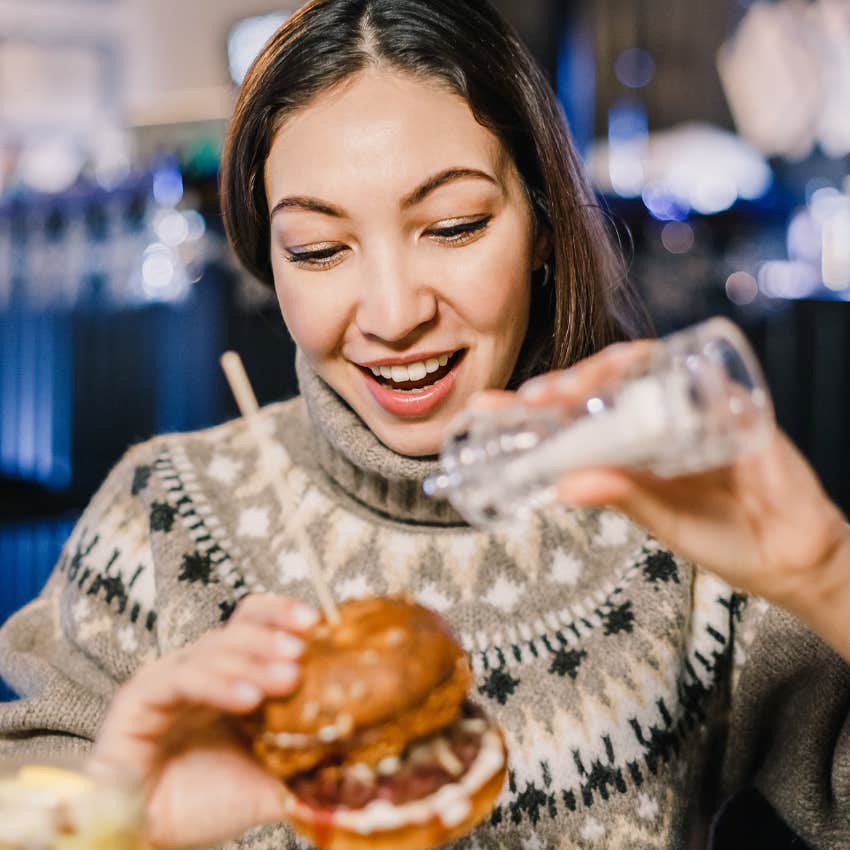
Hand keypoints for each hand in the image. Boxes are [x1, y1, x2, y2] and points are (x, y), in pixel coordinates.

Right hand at [92, 594, 318, 849]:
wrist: (152, 841)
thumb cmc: (211, 805)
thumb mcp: (273, 777)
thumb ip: (312, 760)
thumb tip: (370, 748)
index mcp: (233, 674)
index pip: (258, 623)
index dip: (284, 615)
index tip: (319, 622)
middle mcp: (202, 669)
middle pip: (239, 627)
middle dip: (274, 635)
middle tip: (304, 650)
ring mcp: (169, 678)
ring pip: (214, 649)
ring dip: (253, 659)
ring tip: (288, 679)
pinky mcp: (138, 697)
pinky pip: (181, 677)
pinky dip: (218, 683)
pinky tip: (249, 699)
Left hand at [475, 342, 848, 609]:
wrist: (794, 557)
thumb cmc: (724, 539)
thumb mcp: (662, 521)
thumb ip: (620, 497)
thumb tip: (564, 487)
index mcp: (632, 446)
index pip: (576, 416)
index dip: (535, 405)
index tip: (490, 405)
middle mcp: (659, 420)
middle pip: (606, 383)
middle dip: (567, 384)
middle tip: (536, 398)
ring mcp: (696, 409)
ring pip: (646, 368)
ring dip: (607, 370)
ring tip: (575, 388)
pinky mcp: (737, 407)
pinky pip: (705, 379)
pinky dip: (675, 375)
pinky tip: (645, 380)